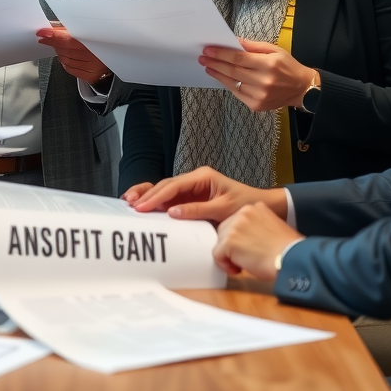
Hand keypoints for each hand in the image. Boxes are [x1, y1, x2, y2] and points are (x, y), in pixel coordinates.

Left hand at [36, 25, 110, 85]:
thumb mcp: (87, 31)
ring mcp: (92, 66)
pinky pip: (69, 68)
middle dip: (55, 43)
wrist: (112, 58)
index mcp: (94, 40)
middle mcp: (94, 55)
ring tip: (63, 46)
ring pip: (65, 59)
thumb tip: (52, 28)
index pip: (69, 38)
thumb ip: (70, 29)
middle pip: (65, 49)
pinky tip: (67, 56)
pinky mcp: (89, 76)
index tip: (42, 33)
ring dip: (60, 52)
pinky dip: (64, 61)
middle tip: (49, 38)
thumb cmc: (97, 43)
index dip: (54, 36)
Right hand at [122, 166, 287, 223]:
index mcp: (202, 177)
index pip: (174, 186)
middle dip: (147, 194)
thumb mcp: (223, 208)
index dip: (157, 196)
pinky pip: (171, 199)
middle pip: (165, 185)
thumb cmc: (245, 204)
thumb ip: (198, 210)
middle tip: (131, 204)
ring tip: (130, 201)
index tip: (143, 206)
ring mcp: (192, 189)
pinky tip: (145, 206)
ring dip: (149, 196)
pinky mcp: (192, 199)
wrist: (260, 207)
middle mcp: (194, 180)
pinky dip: (158, 202)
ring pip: (165, 191)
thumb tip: (173, 213)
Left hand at [200, 40, 317, 110]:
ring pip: (232, 83)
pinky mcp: (257, 105)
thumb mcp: (274, 50)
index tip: (209, 50)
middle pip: (232, 71)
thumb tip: (233, 41)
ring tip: (208, 67)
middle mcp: (263, 81)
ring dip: (218, 74)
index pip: (238, 58)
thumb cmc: (287, 66)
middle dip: (215, 63)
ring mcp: (259, 95)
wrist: (302, 88)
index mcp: (268, 65)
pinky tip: (221, 77)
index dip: (221, 54)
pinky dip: (228, 84)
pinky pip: (237, 93)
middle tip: (203, 58)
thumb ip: (253, 46)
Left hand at [213, 202, 303, 278]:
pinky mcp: (229, 241)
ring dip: (228, 255)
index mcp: (255, 207)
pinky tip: (237, 270)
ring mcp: (235, 226)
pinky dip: (224, 264)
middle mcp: (242, 212)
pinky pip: (217, 254)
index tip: (247, 248)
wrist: (292, 258)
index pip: (236, 221)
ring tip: (243, 265)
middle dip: (231, 245)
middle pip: (225, 229)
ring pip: (220, 241)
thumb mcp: (273, 227)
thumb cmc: (288, 250)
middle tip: (244, 258)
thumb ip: (257, 227)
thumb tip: (245, 240)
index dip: (239, 237)